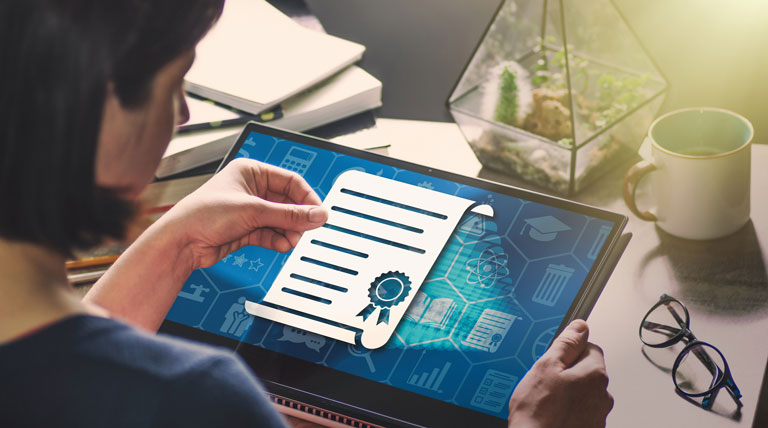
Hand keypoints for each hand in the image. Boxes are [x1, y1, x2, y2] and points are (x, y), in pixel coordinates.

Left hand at [159, 158, 327, 270]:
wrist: (181, 242)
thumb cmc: (202, 214)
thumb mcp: (253, 210)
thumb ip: (289, 214)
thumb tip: (317, 214)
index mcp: (251, 172)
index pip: (291, 181)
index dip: (307, 197)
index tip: (319, 213)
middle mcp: (251, 189)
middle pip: (288, 203)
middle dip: (297, 218)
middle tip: (307, 229)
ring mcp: (249, 211)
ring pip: (281, 220)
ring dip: (288, 231)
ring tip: (290, 240)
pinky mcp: (247, 229)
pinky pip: (271, 233)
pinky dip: (278, 240)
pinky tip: (280, 244)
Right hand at [507, 320, 612, 427]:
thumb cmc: (539, 412)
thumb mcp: (546, 366)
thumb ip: (566, 342)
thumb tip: (580, 326)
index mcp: (595, 374)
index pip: (590, 347)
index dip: (569, 350)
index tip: (555, 357)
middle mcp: (603, 395)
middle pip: (587, 371)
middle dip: (568, 372)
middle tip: (545, 380)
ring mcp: (598, 416)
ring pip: (583, 393)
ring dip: (568, 393)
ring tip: (545, 400)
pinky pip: (580, 412)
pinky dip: (567, 411)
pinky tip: (550, 414)